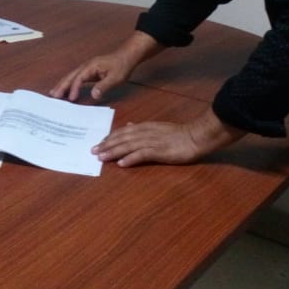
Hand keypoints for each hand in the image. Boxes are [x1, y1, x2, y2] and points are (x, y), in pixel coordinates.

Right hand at [50, 52, 134, 101]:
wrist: (127, 56)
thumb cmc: (122, 66)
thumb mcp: (116, 78)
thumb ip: (104, 86)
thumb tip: (93, 95)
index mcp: (91, 66)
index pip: (79, 78)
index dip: (74, 89)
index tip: (71, 99)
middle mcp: (86, 66)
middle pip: (70, 76)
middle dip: (61, 86)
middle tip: (52, 96)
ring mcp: (86, 68)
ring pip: (71, 77)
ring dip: (62, 85)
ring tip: (53, 94)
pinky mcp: (89, 72)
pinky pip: (76, 78)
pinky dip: (69, 84)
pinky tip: (65, 91)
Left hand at [92, 110, 245, 166]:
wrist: (196, 136)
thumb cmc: (179, 134)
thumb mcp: (158, 127)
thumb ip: (142, 128)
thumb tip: (129, 125)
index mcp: (145, 127)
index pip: (123, 132)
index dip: (110, 138)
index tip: (99, 143)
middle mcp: (145, 133)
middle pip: (122, 139)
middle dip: (106, 145)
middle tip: (93, 151)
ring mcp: (152, 142)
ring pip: (128, 146)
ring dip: (113, 151)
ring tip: (101, 157)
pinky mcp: (159, 151)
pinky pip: (142, 155)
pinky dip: (130, 159)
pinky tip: (121, 164)